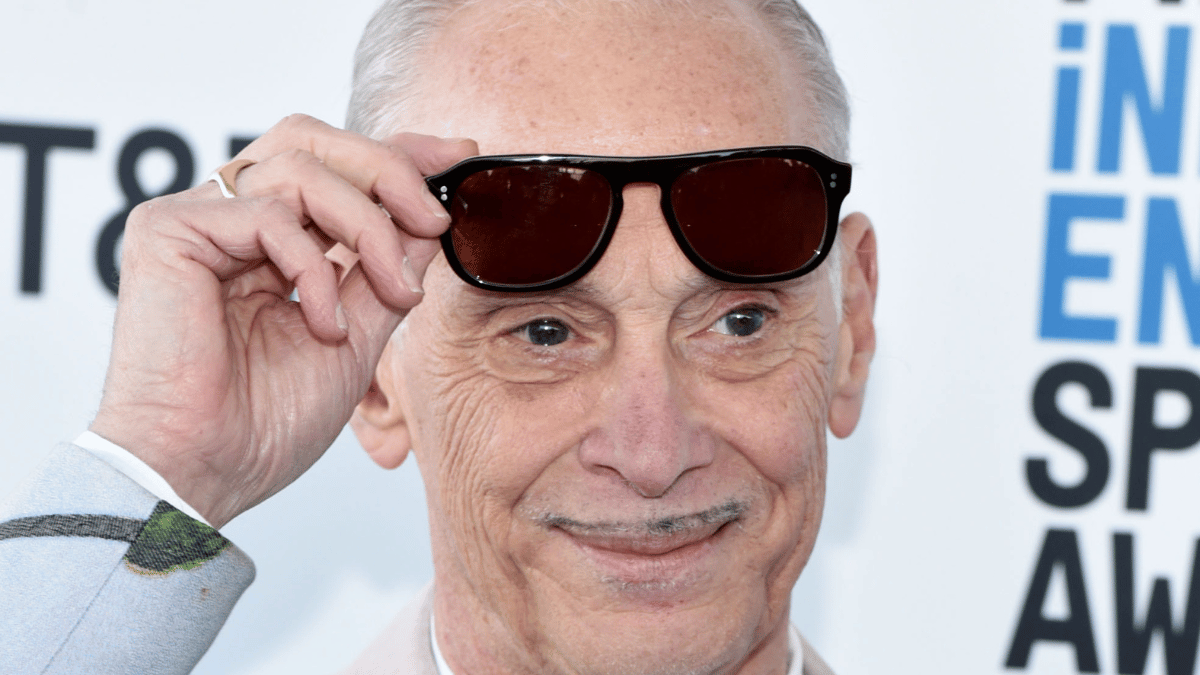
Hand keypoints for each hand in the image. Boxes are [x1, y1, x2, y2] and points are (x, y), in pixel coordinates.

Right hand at [89, 114, 476, 527]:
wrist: (204, 473)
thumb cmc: (265, 421)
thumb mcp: (357, 336)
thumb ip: (386, 271)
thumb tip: (429, 219)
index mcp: (265, 241)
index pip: (330, 165)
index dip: (395, 154)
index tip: (457, 157)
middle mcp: (227, 220)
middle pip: (311, 141)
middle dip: (388, 171)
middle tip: (434, 219)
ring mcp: (195, 220)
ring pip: (300, 166)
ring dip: (367, 227)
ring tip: (391, 293)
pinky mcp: (165, 230)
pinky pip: (267, 213)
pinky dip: (314, 268)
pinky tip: (323, 325)